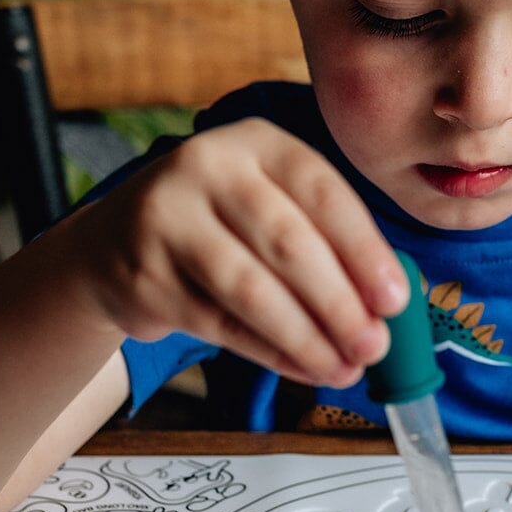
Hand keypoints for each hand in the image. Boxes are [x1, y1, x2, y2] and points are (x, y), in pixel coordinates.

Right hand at [71, 117, 409, 386]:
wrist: (115, 241)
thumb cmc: (222, 225)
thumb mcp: (272, 204)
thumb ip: (326, 239)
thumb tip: (385, 307)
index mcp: (256, 142)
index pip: (322, 193)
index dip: (364, 251)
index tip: (395, 301)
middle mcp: (206, 168)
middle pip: (287, 243)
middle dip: (340, 303)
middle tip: (374, 346)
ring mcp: (166, 218)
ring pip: (250, 289)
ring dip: (306, 338)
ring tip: (343, 368)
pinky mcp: (143, 274)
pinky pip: (218, 323)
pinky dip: (269, 352)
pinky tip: (303, 368)